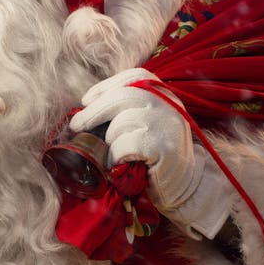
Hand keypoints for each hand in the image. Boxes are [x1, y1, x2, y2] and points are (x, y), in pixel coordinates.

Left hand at [70, 68, 232, 238]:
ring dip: (109, 140)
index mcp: (165, 95)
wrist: (185, 186)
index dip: (106, 87)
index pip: (134, 78)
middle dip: (94, 111)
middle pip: (123, 97)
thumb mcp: (146, 123)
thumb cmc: (156, 155)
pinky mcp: (164, 147)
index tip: (86, 100)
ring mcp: (168, 125)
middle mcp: (170, 104)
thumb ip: (126, 109)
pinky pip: (126, 145)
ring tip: (112, 153)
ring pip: (122, 122)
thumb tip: (87, 106)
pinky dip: (115, 156)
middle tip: (77, 125)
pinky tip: (118, 164)